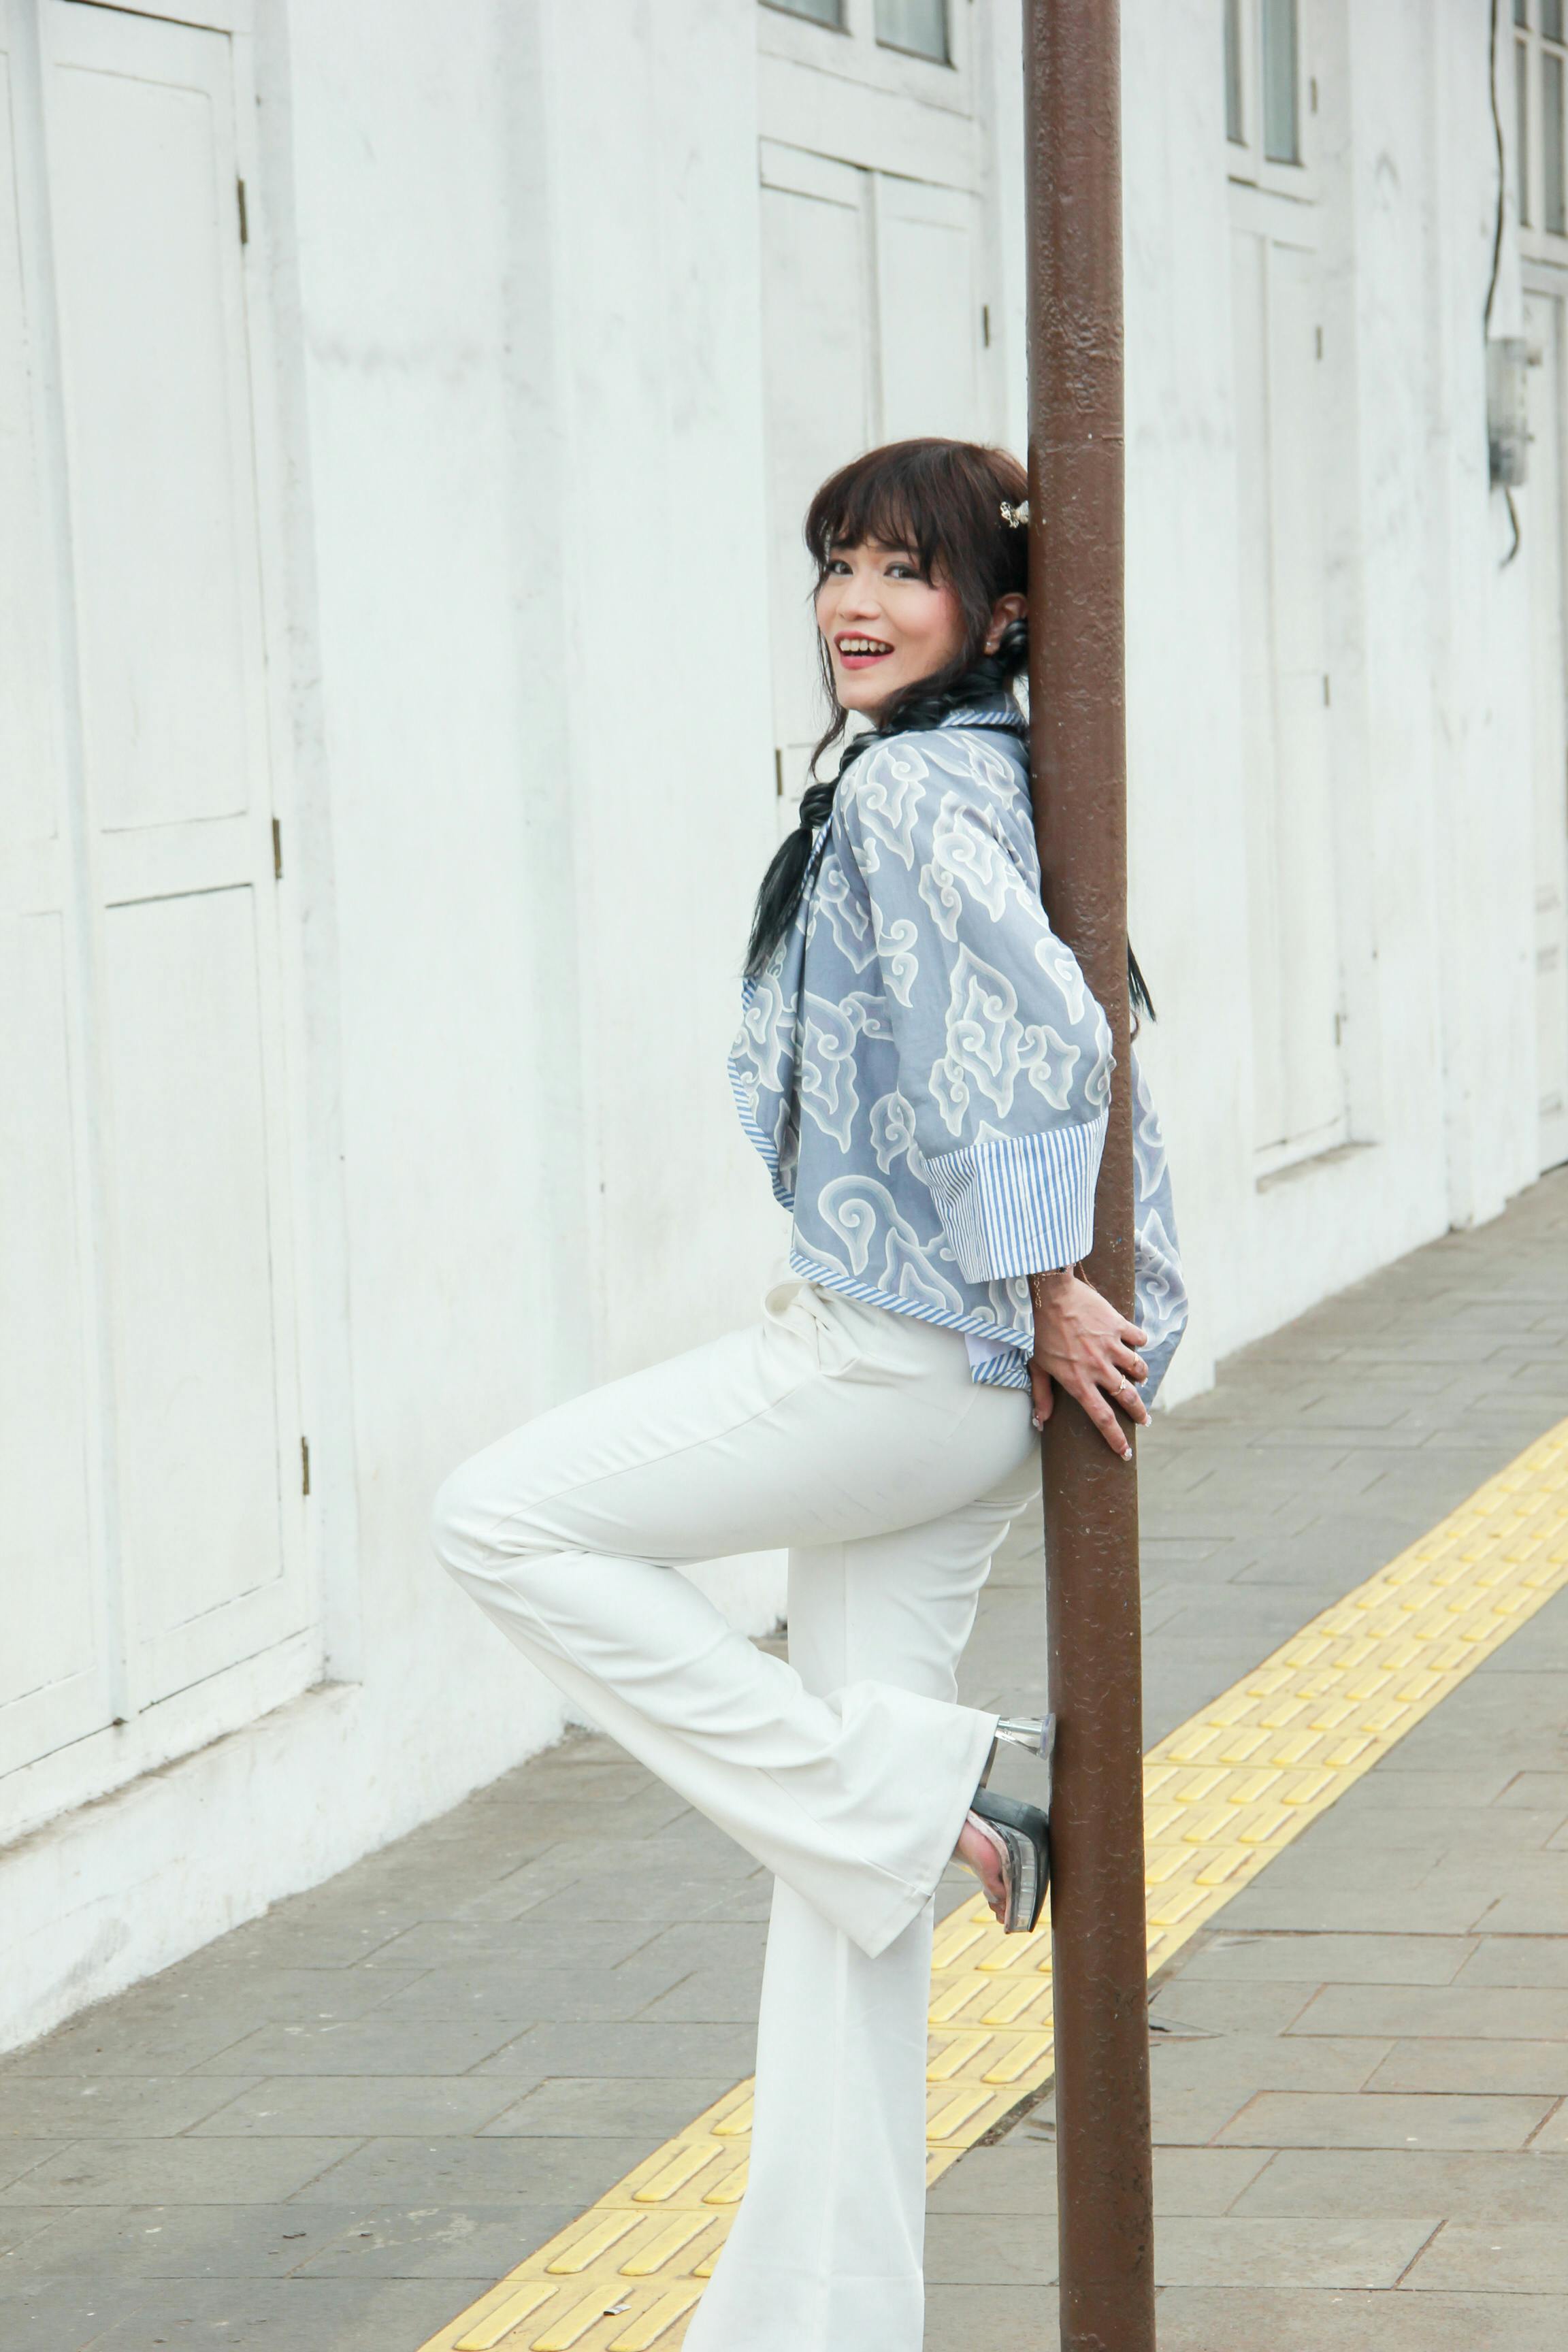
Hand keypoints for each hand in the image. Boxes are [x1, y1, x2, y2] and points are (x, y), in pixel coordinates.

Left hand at [1028, 1268, 1148, 1459]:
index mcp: (1078, 1381)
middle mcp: (1098, 1368)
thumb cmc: (1037, 1330)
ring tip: (1140, 1380)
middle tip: (1144, 1421)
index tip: (1125, 1452)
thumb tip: (1041, 1422)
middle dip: (1139, 1413)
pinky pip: (1138, 1339)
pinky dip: (1139, 1342)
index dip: (1115, 1438)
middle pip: (1128, 1398)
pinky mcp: (1118, 1325)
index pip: (1102, 1418)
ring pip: (1138, 1369)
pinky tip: (1135, 1343)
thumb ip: (1041, 1395)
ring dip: (1141, 1377)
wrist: (1048, 1294)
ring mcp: (1111, 1346)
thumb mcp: (1035, 1365)